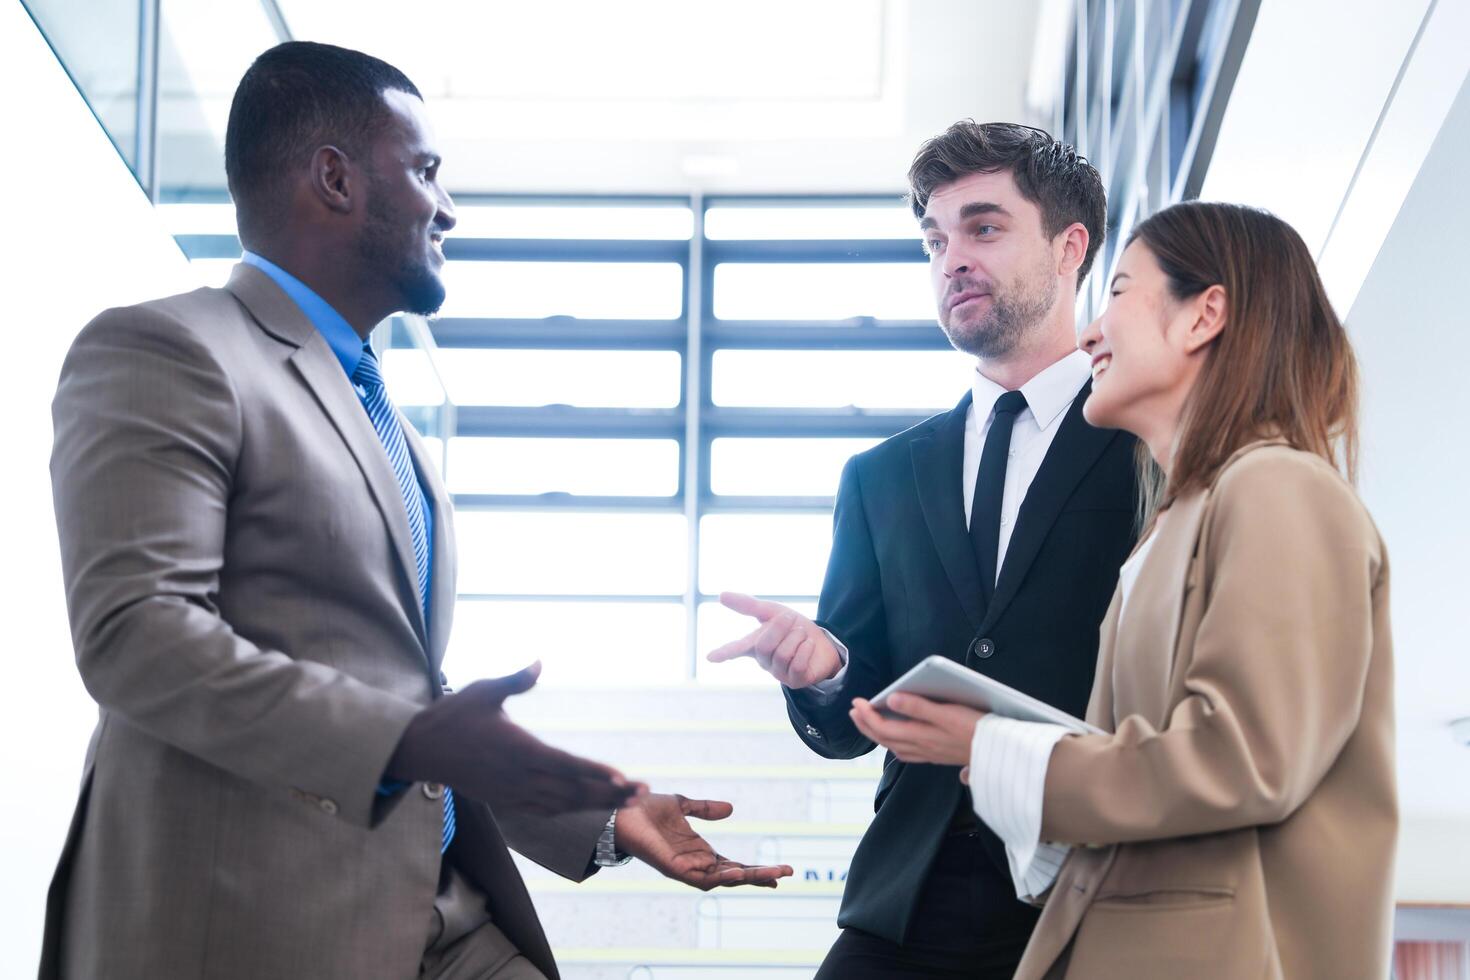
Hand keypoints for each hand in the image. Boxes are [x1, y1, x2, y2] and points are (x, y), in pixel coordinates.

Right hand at [386, 662, 645, 815]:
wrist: (420, 751)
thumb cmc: (453, 716)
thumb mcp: (483, 691)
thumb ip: (515, 680)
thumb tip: (539, 662)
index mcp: (518, 749)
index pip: (565, 765)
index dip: (595, 774)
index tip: (622, 779)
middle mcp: (519, 776)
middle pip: (572, 791)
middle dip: (609, 794)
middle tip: (642, 793)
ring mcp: (512, 792)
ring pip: (562, 804)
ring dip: (596, 804)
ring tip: (627, 802)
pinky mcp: (505, 800)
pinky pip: (544, 810)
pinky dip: (570, 810)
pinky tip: (588, 807)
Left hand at [614, 793, 793, 890]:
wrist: (620, 809)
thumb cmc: (645, 810)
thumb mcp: (681, 805)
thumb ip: (704, 810)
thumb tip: (731, 809)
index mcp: (699, 853)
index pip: (734, 865)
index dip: (756, 869)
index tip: (781, 871)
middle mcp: (695, 864)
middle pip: (735, 875)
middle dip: (761, 876)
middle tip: (788, 873)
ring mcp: (685, 868)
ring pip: (722, 880)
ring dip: (747, 877)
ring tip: (772, 875)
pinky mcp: (672, 867)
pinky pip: (701, 879)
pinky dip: (720, 876)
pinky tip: (738, 871)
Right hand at [705, 592, 842, 688]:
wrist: (822, 642)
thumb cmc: (792, 628)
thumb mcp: (771, 612)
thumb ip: (748, 605)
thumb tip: (721, 595)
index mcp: (754, 645)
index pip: (736, 649)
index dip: (724, 652)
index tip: (710, 657)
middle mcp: (764, 661)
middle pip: (764, 646)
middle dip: (779, 628)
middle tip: (791, 618)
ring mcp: (779, 673)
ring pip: (782, 654)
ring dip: (796, 638)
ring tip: (802, 633)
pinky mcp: (795, 681)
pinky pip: (797, 664)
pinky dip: (805, 649)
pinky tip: (808, 645)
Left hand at [848, 692, 985, 766]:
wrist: (1001, 753)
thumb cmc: (977, 730)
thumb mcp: (948, 713)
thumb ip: (918, 707)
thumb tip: (892, 700)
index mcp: (922, 737)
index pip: (884, 728)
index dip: (867, 716)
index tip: (856, 702)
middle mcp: (923, 748)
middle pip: (886, 739)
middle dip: (866, 725)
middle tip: (854, 710)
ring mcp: (931, 754)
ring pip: (896, 747)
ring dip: (879, 734)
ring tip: (870, 722)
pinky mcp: (940, 755)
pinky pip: (909, 752)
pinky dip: (897, 744)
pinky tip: (900, 740)